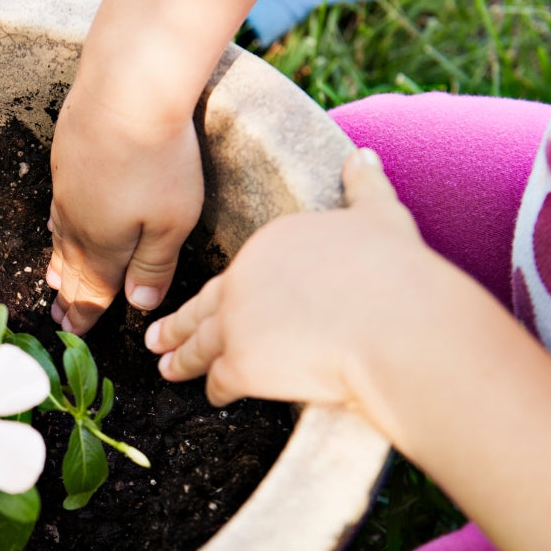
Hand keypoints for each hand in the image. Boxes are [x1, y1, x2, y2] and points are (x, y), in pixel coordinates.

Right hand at [47, 81, 203, 333]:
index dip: (85, 316)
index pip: (92, 293)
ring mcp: (67, 190)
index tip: (75, 334)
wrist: (124, 90)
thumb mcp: (171, 224)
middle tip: (59, 318)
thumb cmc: (157, 161)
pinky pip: (59, 206)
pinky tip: (57, 224)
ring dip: (59, 263)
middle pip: (72, 269)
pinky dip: (58, 226)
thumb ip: (153, 268)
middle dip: (69, 297)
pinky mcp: (66, 158)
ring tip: (52, 280)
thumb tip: (138, 307)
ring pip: (61, 238)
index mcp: (103, 249)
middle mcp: (78, 224)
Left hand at [144, 149, 442, 407]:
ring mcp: (235, 323)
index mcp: (269, 243)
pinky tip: (216, 395)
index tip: (216, 299)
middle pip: (204, 306)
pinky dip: (217, 389)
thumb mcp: (379, 216)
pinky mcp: (239, 365)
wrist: (395, 324)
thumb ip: (364, 187)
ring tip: (167, 369)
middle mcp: (243, 279)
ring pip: (200, 345)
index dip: (228, 289)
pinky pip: (220, 381)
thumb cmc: (394, 272)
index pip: (240, 271)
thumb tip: (362, 155)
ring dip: (182, 359)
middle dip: (177, 325)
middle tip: (155, 339)